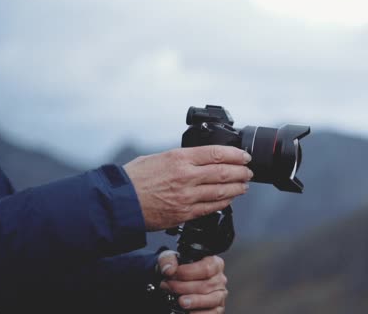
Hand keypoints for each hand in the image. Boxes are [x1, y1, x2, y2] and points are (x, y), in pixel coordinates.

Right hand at [124, 145, 252, 230]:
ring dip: (237, 188)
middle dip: (241, 172)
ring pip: (221, 191)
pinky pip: (210, 208)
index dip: (235, 155)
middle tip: (248, 171)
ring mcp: (186, 197)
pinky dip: (223, 202)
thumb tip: (198, 158)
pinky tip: (229, 199)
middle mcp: (186, 176)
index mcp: (179, 158)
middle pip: (224, 173)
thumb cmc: (133, 178)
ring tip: (244, 185)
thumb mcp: (158, 157)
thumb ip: (180, 158)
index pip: (216, 153)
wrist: (118, 203)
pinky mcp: (184, 214)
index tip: (244, 156)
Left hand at [158, 251, 227, 312]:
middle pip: (207, 285)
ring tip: (180, 301)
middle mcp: (219, 279)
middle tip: (169, 286)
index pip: (206, 268)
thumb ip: (168, 260)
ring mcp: (219, 295)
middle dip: (185, 287)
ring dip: (194, 301)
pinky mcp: (217, 309)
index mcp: (214, 263)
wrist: (177, 282)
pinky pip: (213, 313)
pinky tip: (188, 311)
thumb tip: (169, 269)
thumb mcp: (172, 258)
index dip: (188, 272)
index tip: (174, 274)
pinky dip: (200, 313)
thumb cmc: (179, 269)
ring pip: (212, 299)